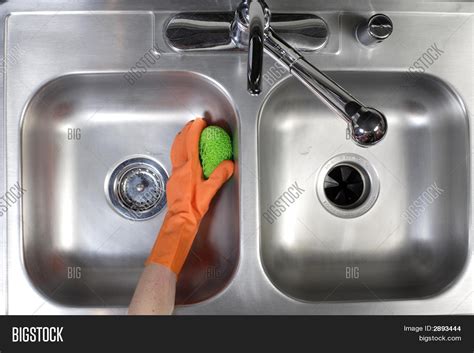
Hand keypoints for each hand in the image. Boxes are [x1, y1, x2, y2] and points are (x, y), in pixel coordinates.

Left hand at [146, 118, 233, 273]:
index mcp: (189, 168)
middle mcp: (179, 168)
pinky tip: (185, 156)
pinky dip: (180, 151)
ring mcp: (174, 174)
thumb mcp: (210, 190)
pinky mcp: (172, 180)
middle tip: (192, 124)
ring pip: (175, 151)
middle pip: (179, 144)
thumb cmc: (194, 207)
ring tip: (186, 135)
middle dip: (186, 131)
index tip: (200, 122)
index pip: (190, 143)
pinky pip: (175, 160)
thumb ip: (220, 175)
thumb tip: (229, 164)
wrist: (180, 220)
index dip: (194, 130)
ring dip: (180, 140)